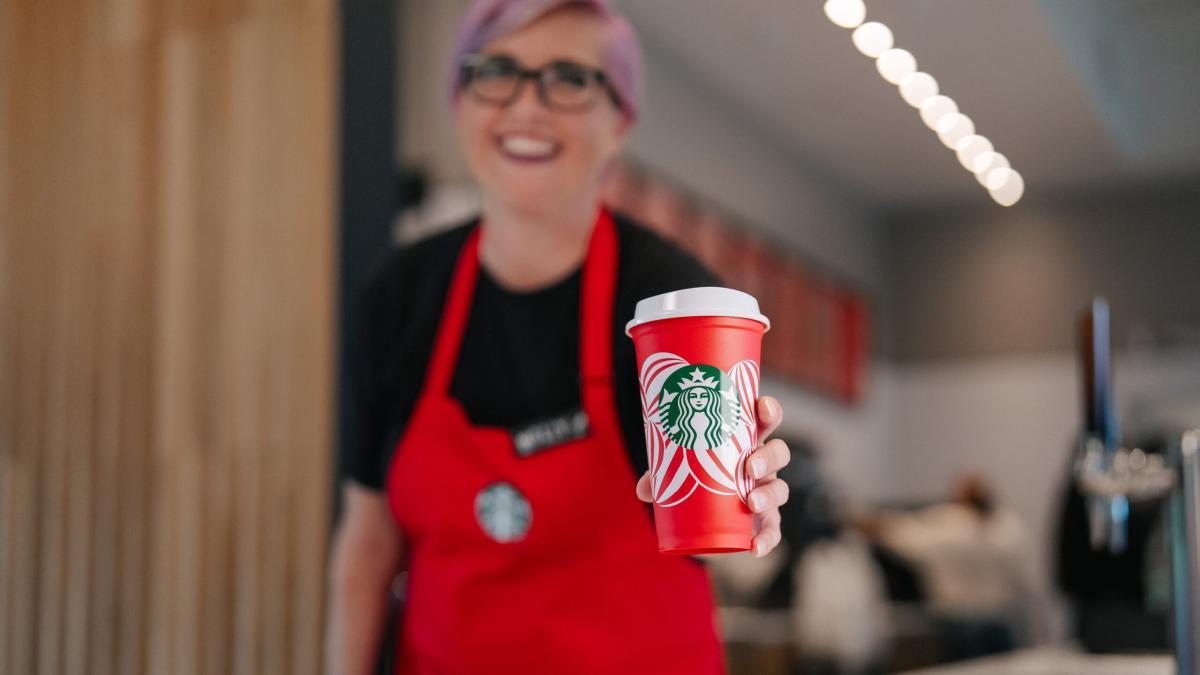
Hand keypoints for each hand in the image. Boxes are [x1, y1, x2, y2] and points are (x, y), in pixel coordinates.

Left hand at [636, 396, 790, 557]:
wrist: (704, 508)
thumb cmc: (694, 472)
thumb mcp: (677, 467)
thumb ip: (660, 474)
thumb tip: (643, 489)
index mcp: (746, 439)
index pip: (767, 419)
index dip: (770, 411)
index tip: (763, 408)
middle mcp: (762, 463)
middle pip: (779, 453)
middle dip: (768, 458)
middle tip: (749, 468)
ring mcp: (766, 490)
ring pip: (780, 489)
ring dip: (769, 495)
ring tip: (751, 503)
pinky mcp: (764, 518)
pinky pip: (773, 528)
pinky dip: (768, 539)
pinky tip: (755, 547)